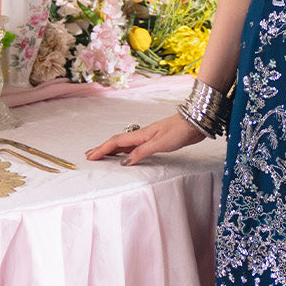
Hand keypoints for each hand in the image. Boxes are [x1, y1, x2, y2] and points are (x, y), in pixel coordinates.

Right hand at [85, 112, 204, 166]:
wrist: (195, 122)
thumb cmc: (179, 131)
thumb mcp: (160, 143)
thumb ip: (141, 152)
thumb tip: (124, 163)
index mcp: (140, 135)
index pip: (115, 142)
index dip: (102, 149)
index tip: (90, 157)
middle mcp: (142, 135)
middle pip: (117, 142)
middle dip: (102, 149)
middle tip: (90, 156)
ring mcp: (148, 137)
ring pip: (125, 144)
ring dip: (112, 150)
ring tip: (102, 155)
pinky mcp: (156, 140)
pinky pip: (134, 146)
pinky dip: (125, 151)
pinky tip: (126, 155)